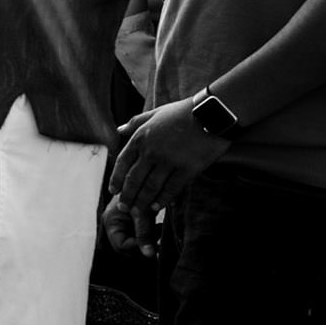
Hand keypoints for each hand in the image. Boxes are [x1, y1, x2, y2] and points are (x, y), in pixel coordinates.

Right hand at [101, 194, 159, 256]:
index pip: (121, 245)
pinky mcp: (133, 223)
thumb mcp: (142, 212)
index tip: (153, 241)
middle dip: (144, 244)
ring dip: (149, 239)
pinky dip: (151, 234)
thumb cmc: (140, 191)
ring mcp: (123, 225)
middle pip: (128, 248)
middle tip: (157, 232)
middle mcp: (114, 226)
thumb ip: (145, 234)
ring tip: (159, 227)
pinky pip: (141, 236)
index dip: (137, 246)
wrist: (144, 176)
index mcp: (110, 222)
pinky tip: (158, 226)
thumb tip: (150, 255)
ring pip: (136, 244)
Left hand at [112, 100, 230, 211]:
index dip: (116, 179)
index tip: (113, 191)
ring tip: (138, 212)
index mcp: (141, 137)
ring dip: (142, 202)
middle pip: (134, 179)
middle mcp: (151, 151)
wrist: (212, 113)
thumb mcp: (154, 113)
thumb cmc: (183, 112)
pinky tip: (157, 207)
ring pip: (150, 187)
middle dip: (127, 196)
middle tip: (123, 208)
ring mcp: (169, 161)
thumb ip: (135, 122)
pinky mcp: (187, 169)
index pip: (122, 163)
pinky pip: (171, 188)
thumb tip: (118, 130)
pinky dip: (163, 199)